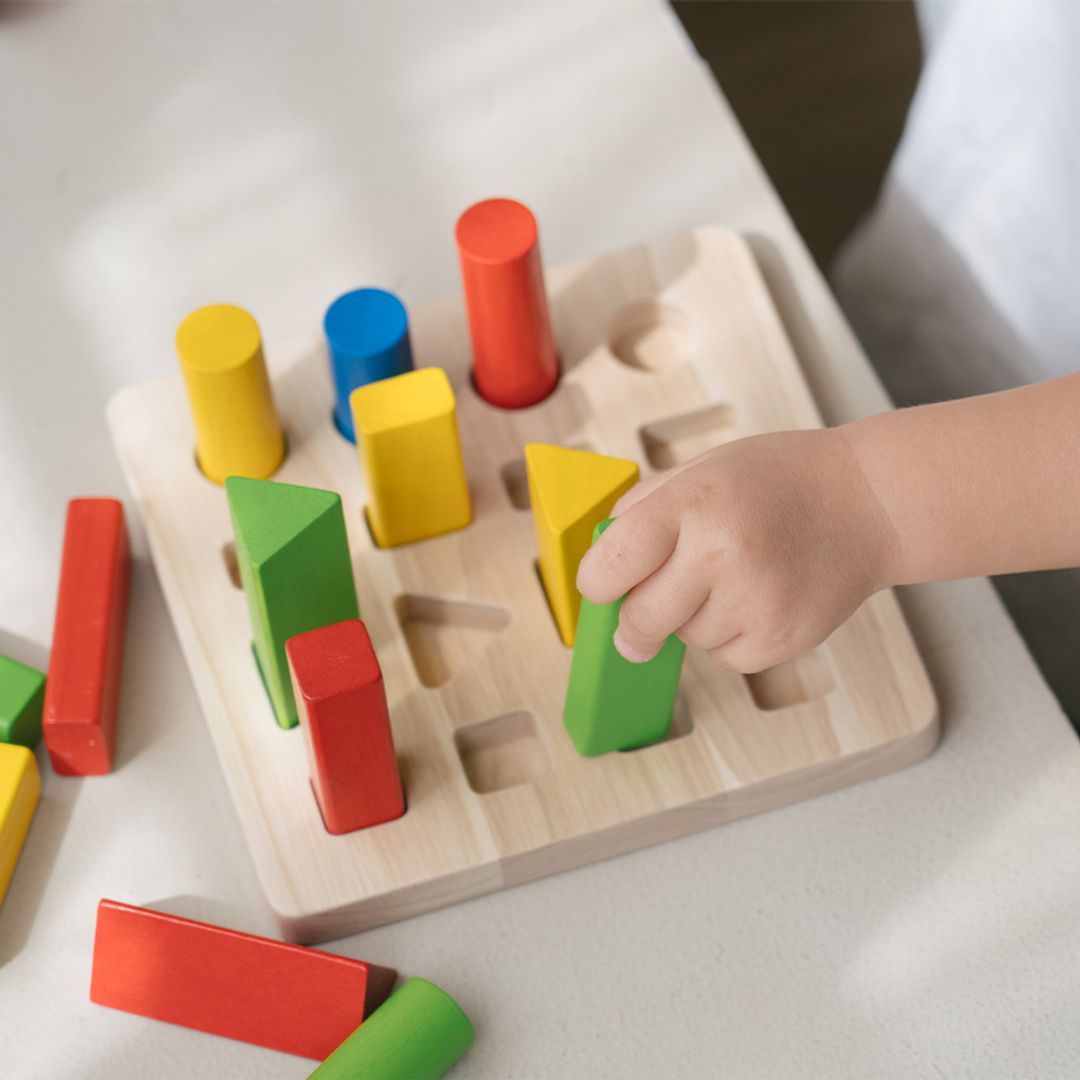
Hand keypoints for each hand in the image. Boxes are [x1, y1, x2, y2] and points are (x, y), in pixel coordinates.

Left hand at [576, 428, 899, 672]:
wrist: (869, 503)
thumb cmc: (779, 480)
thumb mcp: (703, 469)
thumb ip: (643, 510)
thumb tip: (598, 563)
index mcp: (694, 504)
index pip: (610, 563)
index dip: (597, 582)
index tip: (602, 586)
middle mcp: (722, 553)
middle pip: (639, 620)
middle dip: (634, 619)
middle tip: (646, 608)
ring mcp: (755, 601)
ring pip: (684, 640)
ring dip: (692, 620)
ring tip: (735, 578)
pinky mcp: (782, 638)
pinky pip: (725, 659)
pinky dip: (730, 639)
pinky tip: (758, 599)